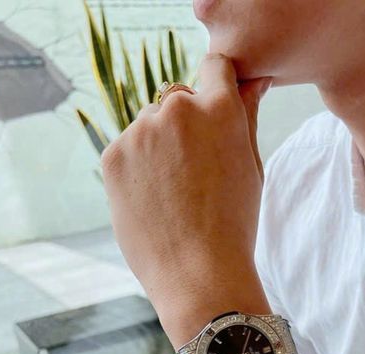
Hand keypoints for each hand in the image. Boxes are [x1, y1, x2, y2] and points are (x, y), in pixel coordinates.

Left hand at [100, 54, 272, 345]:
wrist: (199, 276)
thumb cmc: (234, 227)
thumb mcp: (251, 168)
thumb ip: (246, 117)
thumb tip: (251, 82)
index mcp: (219, 108)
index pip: (215, 67)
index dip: (216, 88)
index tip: (215, 115)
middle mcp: (177, 109)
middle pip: (178, 98)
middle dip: (186, 124)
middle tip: (197, 175)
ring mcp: (141, 131)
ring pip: (149, 126)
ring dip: (159, 148)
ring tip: (175, 197)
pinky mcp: (113, 155)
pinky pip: (127, 150)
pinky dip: (137, 170)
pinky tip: (155, 204)